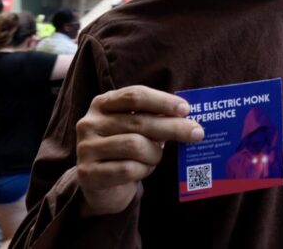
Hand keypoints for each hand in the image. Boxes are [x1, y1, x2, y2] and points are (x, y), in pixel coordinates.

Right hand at [76, 86, 204, 216]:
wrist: (100, 186)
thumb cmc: (124, 151)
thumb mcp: (135, 129)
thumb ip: (153, 119)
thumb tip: (187, 119)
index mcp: (102, 103)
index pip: (135, 96)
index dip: (162, 101)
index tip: (185, 109)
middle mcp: (89, 122)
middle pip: (139, 121)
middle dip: (172, 127)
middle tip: (196, 133)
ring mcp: (86, 148)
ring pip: (135, 146)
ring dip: (154, 154)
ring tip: (156, 157)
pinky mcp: (88, 173)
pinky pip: (128, 169)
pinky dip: (143, 170)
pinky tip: (143, 170)